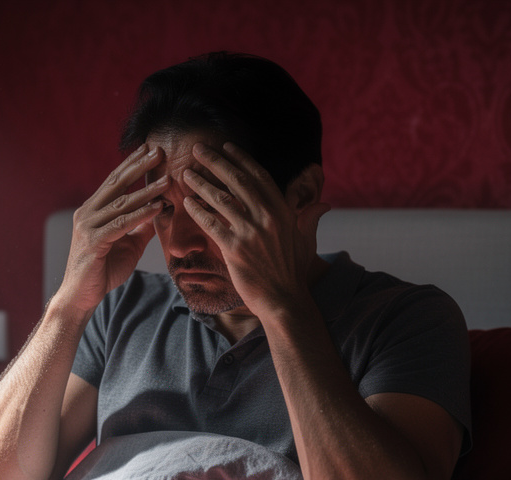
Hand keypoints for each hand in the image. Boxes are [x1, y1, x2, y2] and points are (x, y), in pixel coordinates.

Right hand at [60, 144, 168, 311]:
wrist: (82, 295)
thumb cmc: (103, 270)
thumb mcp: (128, 243)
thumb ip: (141, 226)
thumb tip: (161, 209)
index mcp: (93, 210)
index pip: (114, 181)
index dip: (132, 164)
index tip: (149, 149)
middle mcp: (87, 213)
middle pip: (116, 184)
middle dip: (138, 166)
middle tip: (158, 150)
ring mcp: (88, 226)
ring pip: (121, 203)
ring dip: (146, 190)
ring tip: (167, 179)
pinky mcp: (93, 242)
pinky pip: (121, 224)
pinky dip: (141, 215)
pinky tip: (158, 207)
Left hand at [181, 142, 328, 314]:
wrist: (284, 300)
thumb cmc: (294, 272)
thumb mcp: (306, 240)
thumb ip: (310, 218)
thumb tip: (324, 204)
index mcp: (283, 211)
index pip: (259, 176)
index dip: (241, 159)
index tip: (226, 147)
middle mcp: (267, 217)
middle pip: (236, 180)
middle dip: (215, 162)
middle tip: (198, 148)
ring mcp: (250, 232)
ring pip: (220, 199)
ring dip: (201, 183)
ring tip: (186, 173)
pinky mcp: (234, 249)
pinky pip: (211, 224)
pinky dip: (198, 211)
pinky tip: (186, 203)